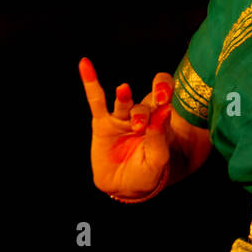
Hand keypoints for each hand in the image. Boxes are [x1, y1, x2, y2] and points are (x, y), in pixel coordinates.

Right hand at [78, 57, 173, 200]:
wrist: (125, 186)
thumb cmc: (147, 172)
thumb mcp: (157, 159)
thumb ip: (159, 136)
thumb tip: (166, 111)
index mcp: (160, 122)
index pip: (164, 100)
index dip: (165, 92)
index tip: (164, 99)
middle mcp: (143, 116)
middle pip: (146, 102)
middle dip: (146, 108)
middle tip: (143, 120)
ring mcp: (122, 118)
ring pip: (124, 103)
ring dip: (124, 98)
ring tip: (124, 91)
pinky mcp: (102, 123)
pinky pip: (96, 100)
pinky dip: (90, 82)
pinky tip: (85, 65)